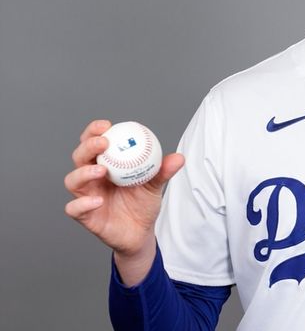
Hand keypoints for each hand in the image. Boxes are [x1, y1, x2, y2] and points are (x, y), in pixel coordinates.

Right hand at [64, 120, 184, 256]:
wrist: (141, 233)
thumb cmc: (142, 204)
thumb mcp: (154, 185)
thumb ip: (162, 171)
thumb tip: (178, 158)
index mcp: (105, 165)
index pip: (93, 143)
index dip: (94, 131)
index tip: (107, 125)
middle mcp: (91, 178)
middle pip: (79, 157)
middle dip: (88, 146)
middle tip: (104, 143)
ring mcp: (85, 196)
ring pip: (72, 181)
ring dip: (84, 173)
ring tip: (101, 170)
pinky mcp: (84, 216)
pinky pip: (75, 209)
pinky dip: (83, 204)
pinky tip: (98, 200)